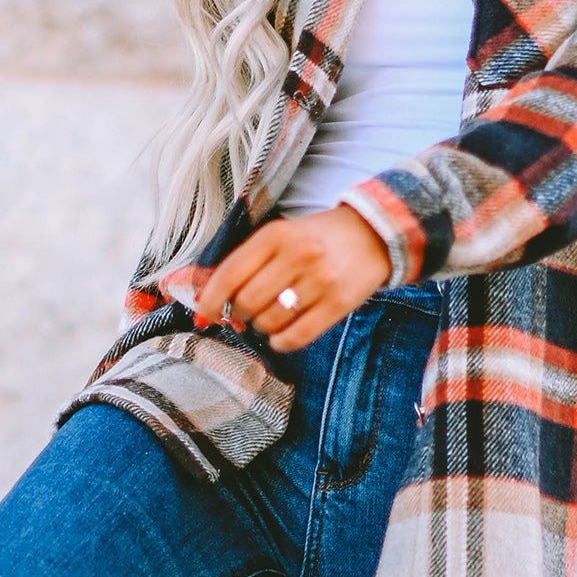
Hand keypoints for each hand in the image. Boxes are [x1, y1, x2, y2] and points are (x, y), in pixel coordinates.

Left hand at [194, 204, 392, 351]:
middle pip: (247, 302)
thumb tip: (203, 296)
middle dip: (238, 315)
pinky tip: (281, 335)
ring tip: (270, 317)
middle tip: (245, 314)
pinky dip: (280, 342)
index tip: (203, 315)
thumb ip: (245, 262)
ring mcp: (320, 280)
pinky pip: (296, 336)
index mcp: (276, 234)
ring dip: (261, 328)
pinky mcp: (339, 303)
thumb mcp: (280, 236)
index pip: (230, 273)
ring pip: (270, 322)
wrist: (373, 234)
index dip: (210, 299)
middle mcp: (298, 255)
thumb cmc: (316, 238)